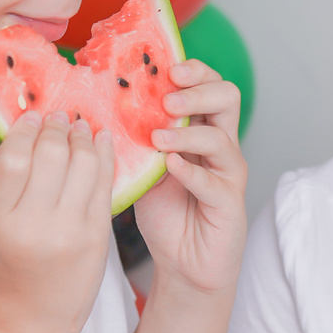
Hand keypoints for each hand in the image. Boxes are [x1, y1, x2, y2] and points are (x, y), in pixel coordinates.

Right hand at [0, 111, 114, 332]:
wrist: (27, 319)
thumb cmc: (0, 266)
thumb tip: (0, 125)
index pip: (13, 157)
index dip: (26, 129)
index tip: (33, 116)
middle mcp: (30, 225)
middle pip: (50, 156)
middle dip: (57, 128)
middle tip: (59, 117)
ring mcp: (67, 232)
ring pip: (82, 165)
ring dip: (83, 138)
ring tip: (80, 127)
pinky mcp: (95, 238)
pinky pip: (104, 185)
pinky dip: (105, 157)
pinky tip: (102, 143)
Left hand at [131, 59, 247, 297]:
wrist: (183, 264)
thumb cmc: (166, 214)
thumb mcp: (144, 167)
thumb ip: (136, 139)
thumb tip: (103, 107)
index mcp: (201, 129)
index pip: (209, 84)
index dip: (194, 70)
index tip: (168, 69)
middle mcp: (221, 146)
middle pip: (227, 96)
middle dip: (197, 89)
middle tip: (167, 98)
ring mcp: (228, 173)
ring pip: (221, 136)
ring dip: (186, 132)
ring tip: (157, 138)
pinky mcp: (229, 202)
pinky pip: (213, 181)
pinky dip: (189, 170)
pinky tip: (168, 166)